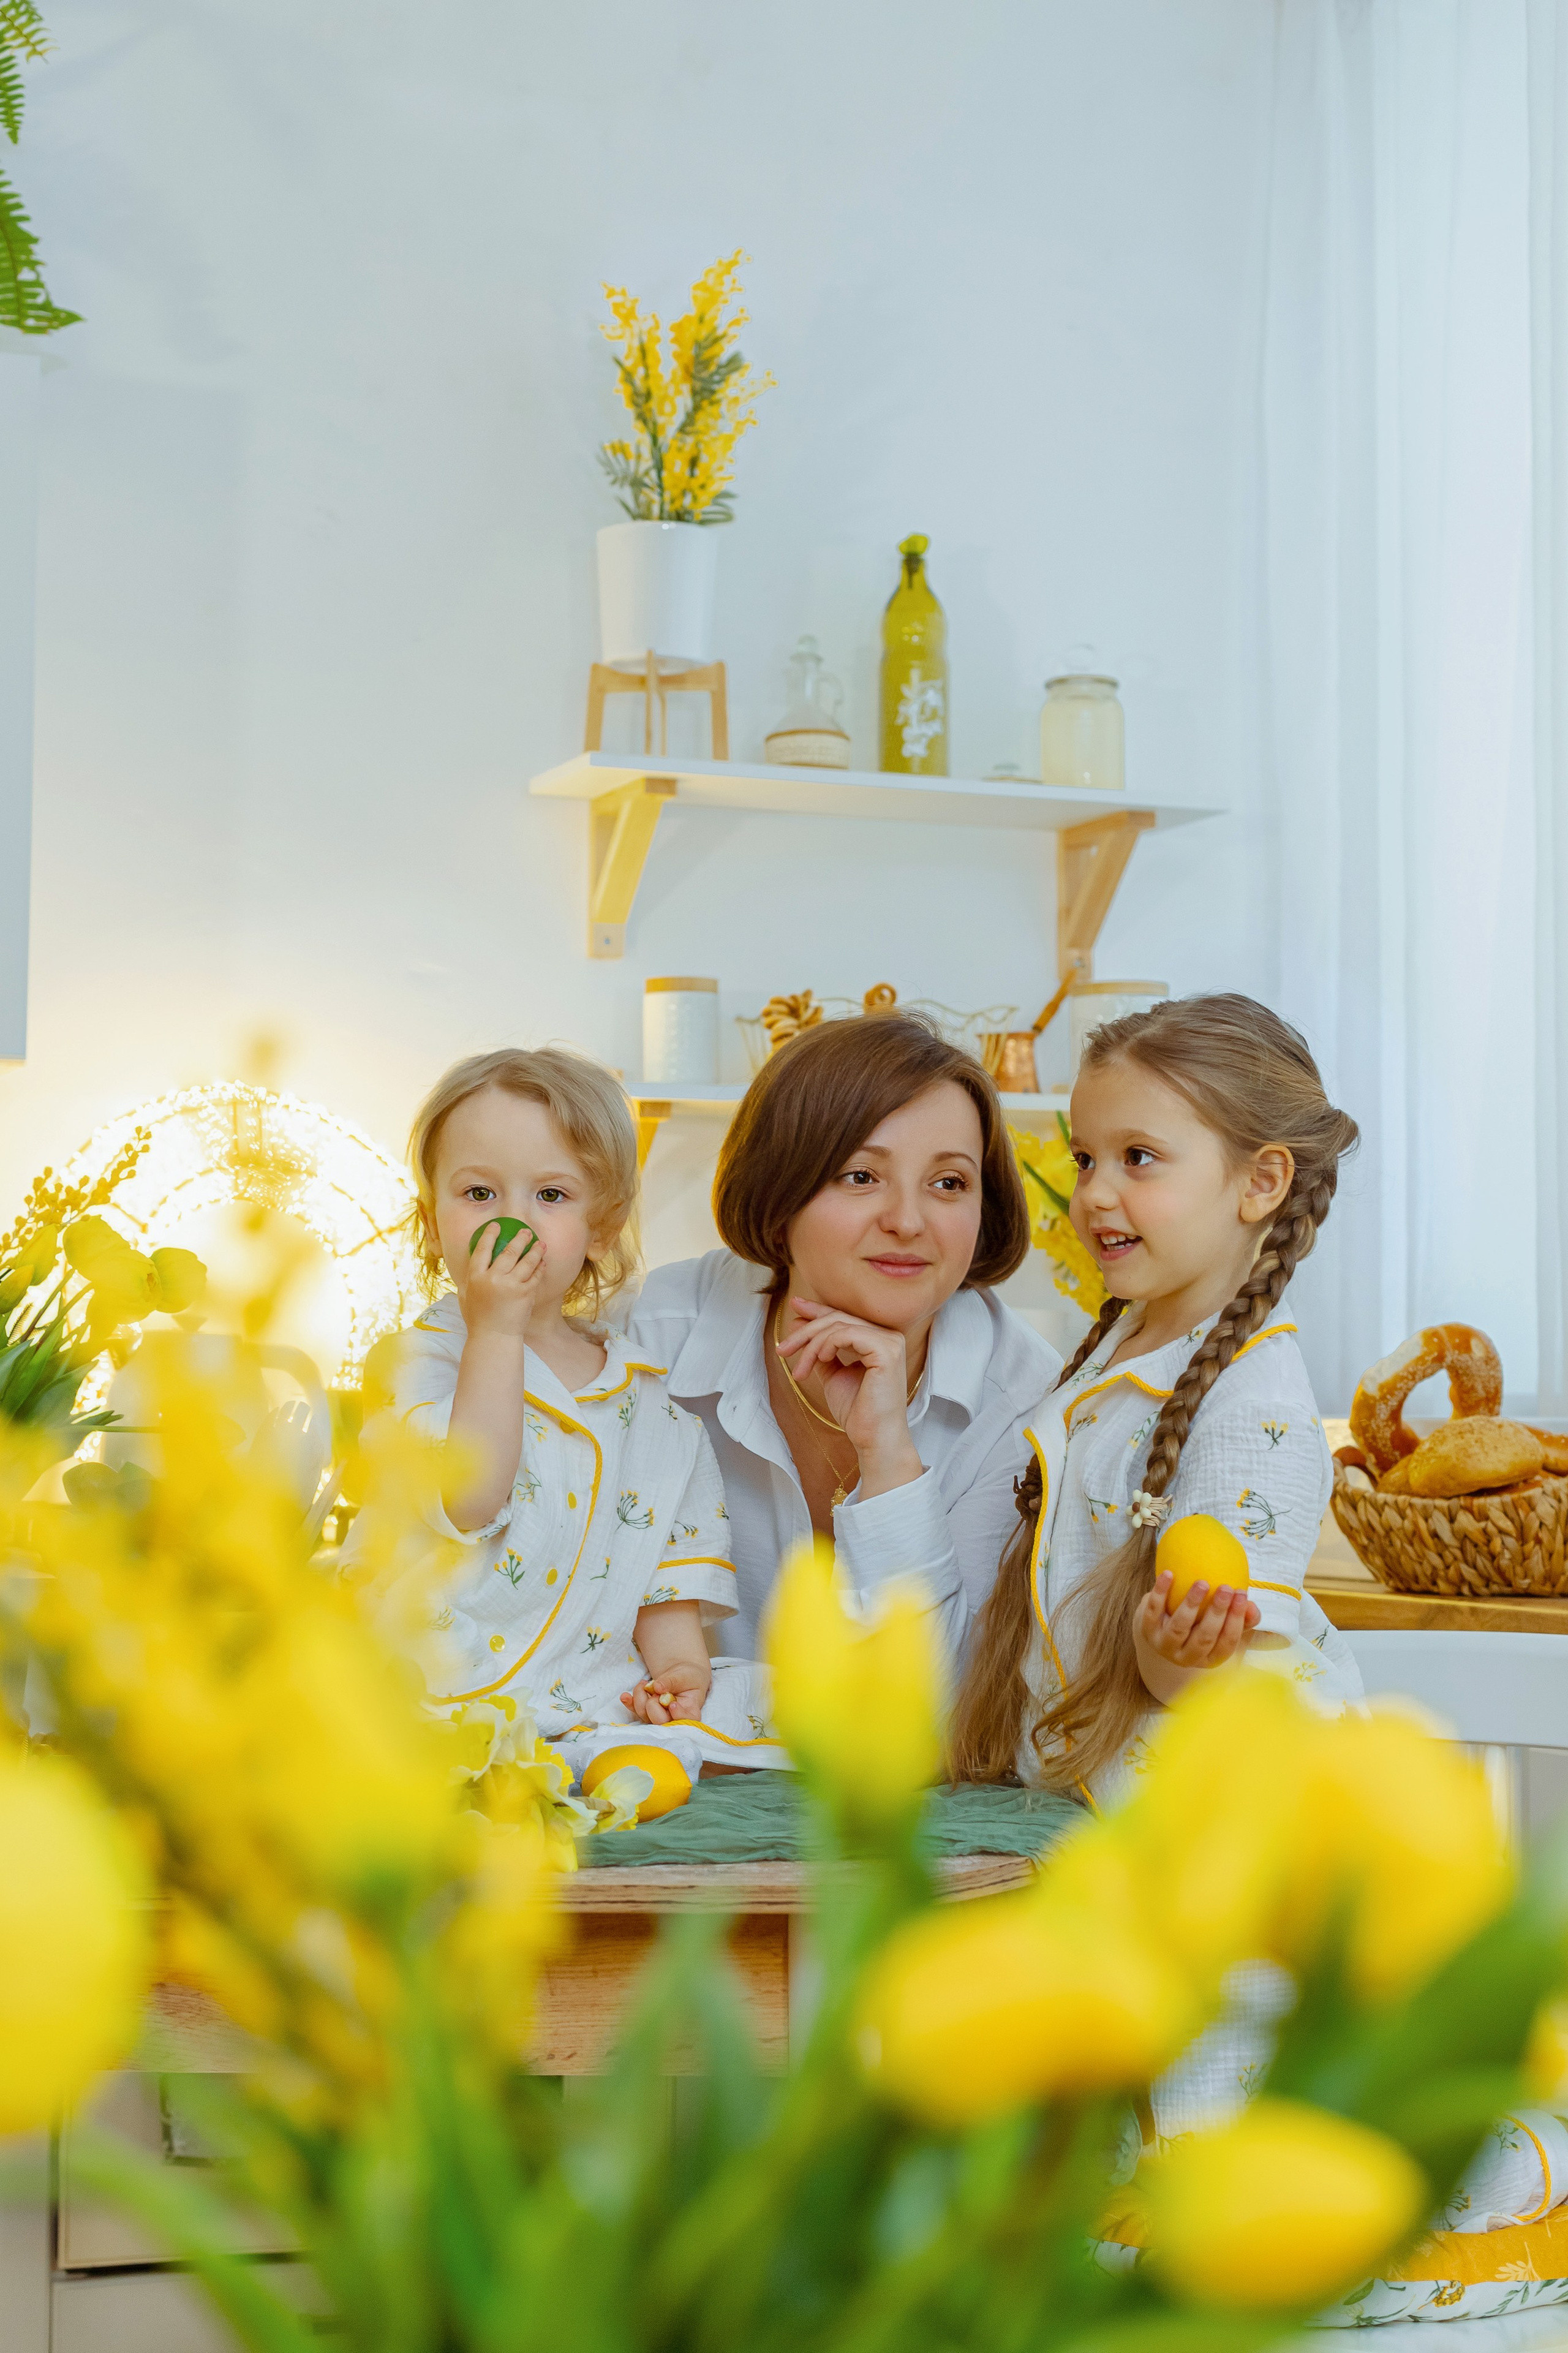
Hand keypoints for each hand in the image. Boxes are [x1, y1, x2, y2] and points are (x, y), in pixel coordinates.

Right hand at [457, 1220, 545, 1341]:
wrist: (494, 1338)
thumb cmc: (478, 1320)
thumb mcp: (466, 1297)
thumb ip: (469, 1280)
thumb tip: (473, 1264)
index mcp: (475, 1278)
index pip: (482, 1250)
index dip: (489, 1236)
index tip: (496, 1225)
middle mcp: (493, 1278)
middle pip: (508, 1252)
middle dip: (519, 1239)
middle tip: (526, 1232)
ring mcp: (511, 1285)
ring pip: (526, 1261)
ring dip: (535, 1250)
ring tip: (541, 1244)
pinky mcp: (525, 1293)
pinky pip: (535, 1275)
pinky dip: (539, 1267)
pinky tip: (543, 1262)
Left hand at [619, 1657, 710, 1724]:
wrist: (679, 1676)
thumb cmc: (687, 1677)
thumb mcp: (684, 1675)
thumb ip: (672, 1681)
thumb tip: (657, 1687)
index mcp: (690, 1711)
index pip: (686, 1719)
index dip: (678, 1715)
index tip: (672, 1704)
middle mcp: (673, 1718)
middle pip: (661, 1721)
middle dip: (653, 1706)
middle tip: (654, 1690)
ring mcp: (659, 1717)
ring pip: (645, 1716)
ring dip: (640, 1699)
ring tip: (644, 1683)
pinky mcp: (647, 1712)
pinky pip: (635, 1711)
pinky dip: (629, 1703)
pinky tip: (624, 1696)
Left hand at [777, 1301, 923, 1491]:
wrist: (872, 1438)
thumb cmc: (857, 1411)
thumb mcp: (833, 1374)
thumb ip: (821, 1350)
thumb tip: (799, 1324)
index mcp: (880, 1340)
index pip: (845, 1317)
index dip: (818, 1311)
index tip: (794, 1307)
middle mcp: (889, 1336)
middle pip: (839, 1318)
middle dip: (806, 1331)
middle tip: (783, 1349)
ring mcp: (890, 1342)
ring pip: (839, 1326)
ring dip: (811, 1345)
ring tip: (800, 1369)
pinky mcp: (886, 1351)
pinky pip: (846, 1334)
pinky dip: (826, 1345)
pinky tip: (819, 1361)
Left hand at [1136, 1572, 1259, 1669]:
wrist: (1162, 1627)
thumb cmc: (1200, 1624)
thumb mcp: (1222, 1625)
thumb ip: (1241, 1618)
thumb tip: (1252, 1607)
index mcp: (1209, 1658)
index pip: (1226, 1644)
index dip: (1237, 1621)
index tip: (1242, 1595)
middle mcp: (1187, 1657)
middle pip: (1204, 1638)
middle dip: (1217, 1613)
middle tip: (1226, 1588)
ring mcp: (1164, 1645)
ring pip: (1179, 1628)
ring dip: (1191, 1604)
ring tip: (1202, 1583)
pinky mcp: (1147, 1630)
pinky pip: (1152, 1611)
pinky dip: (1160, 1592)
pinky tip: (1168, 1574)